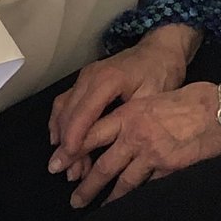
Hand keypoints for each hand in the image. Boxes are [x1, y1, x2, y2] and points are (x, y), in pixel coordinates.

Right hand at [48, 24, 197, 172]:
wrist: (160, 50)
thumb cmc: (161, 74)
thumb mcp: (153, 97)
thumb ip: (133, 119)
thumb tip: (118, 147)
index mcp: (108, 80)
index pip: (85, 112)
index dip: (75, 137)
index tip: (70, 159)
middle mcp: (90, 77)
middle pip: (70, 113)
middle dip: (65, 144)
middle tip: (64, 170)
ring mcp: (84, 77)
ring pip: (63, 108)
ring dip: (61, 135)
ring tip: (65, 162)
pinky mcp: (84, 80)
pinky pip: (65, 101)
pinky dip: (60, 122)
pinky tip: (59, 140)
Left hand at [62, 80, 220, 207]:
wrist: (216, 111)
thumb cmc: (184, 100)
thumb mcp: (148, 99)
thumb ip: (128, 117)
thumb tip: (107, 133)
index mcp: (127, 116)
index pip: (90, 136)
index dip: (71, 152)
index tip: (57, 164)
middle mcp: (134, 136)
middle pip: (103, 166)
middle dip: (85, 185)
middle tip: (72, 199)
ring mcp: (152, 155)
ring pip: (122, 181)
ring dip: (107, 197)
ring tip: (95, 207)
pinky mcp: (168, 169)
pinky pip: (146, 186)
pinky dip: (135, 196)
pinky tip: (127, 205)